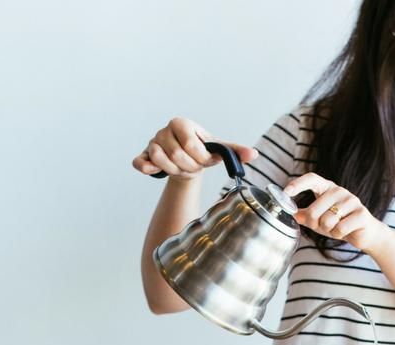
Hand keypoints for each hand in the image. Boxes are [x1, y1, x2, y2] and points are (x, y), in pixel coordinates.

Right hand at [132, 118, 258, 180]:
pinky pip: (140, 162)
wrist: (187, 160)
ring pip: (160, 160)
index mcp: (182, 123)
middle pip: (176, 155)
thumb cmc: (202, 152)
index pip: (190, 145)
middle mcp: (164, 130)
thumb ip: (234, 151)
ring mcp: (152, 142)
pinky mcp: (143, 154)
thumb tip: (254, 154)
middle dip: (189, 167)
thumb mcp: (218, 149)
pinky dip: (146, 168)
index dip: (200, 159)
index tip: (204, 160)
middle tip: (193, 166)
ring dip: (174, 171)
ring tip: (181, 168)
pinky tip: (154, 171)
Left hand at [284, 173, 389, 252]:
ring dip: (327, 230)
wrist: (364, 233)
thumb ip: (302, 214)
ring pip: (327, 220)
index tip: (286, 192)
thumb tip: (286, 211)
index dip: (298, 184)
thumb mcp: (318, 218)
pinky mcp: (361, 213)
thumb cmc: (338, 223)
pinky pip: (340, 228)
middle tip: (321, 226)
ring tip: (335, 228)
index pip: (312, 179)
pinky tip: (343, 232)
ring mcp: (352, 201)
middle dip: (313, 224)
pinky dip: (337, 235)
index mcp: (327, 188)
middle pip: (314, 209)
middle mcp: (339, 191)